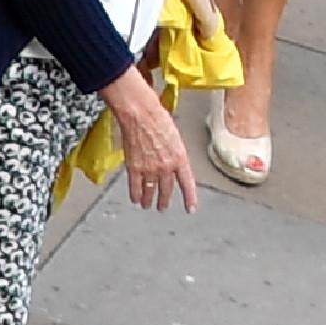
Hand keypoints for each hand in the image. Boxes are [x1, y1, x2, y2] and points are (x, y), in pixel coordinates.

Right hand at [102, 74, 195, 208]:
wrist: (141, 116)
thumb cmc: (158, 119)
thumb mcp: (175, 138)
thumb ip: (175, 154)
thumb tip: (173, 163)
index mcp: (179, 158)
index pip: (187, 183)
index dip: (189, 197)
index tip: (190, 208)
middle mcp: (166, 167)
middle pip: (166, 190)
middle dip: (164, 200)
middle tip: (163, 206)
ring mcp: (149, 169)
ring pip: (150, 191)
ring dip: (149, 200)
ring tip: (148, 205)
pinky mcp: (134, 169)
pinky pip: (135, 187)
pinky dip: (136, 195)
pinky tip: (136, 199)